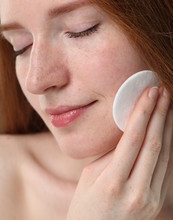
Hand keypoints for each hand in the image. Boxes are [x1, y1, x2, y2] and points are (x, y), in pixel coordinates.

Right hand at [67, 87, 172, 219]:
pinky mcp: (158, 202)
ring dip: (167, 126)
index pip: (132, 139)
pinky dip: (168, 144)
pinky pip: (166, 167)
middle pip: (153, 144)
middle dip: (159, 113)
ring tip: (167, 105)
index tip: (149, 92)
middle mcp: (136, 191)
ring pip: (164, 155)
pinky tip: (168, 128)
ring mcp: (150, 199)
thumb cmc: (85, 206)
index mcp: (112, 182)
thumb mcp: (89, 176)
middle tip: (162, 91)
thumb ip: (111, 154)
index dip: (142, 112)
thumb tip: (128, 130)